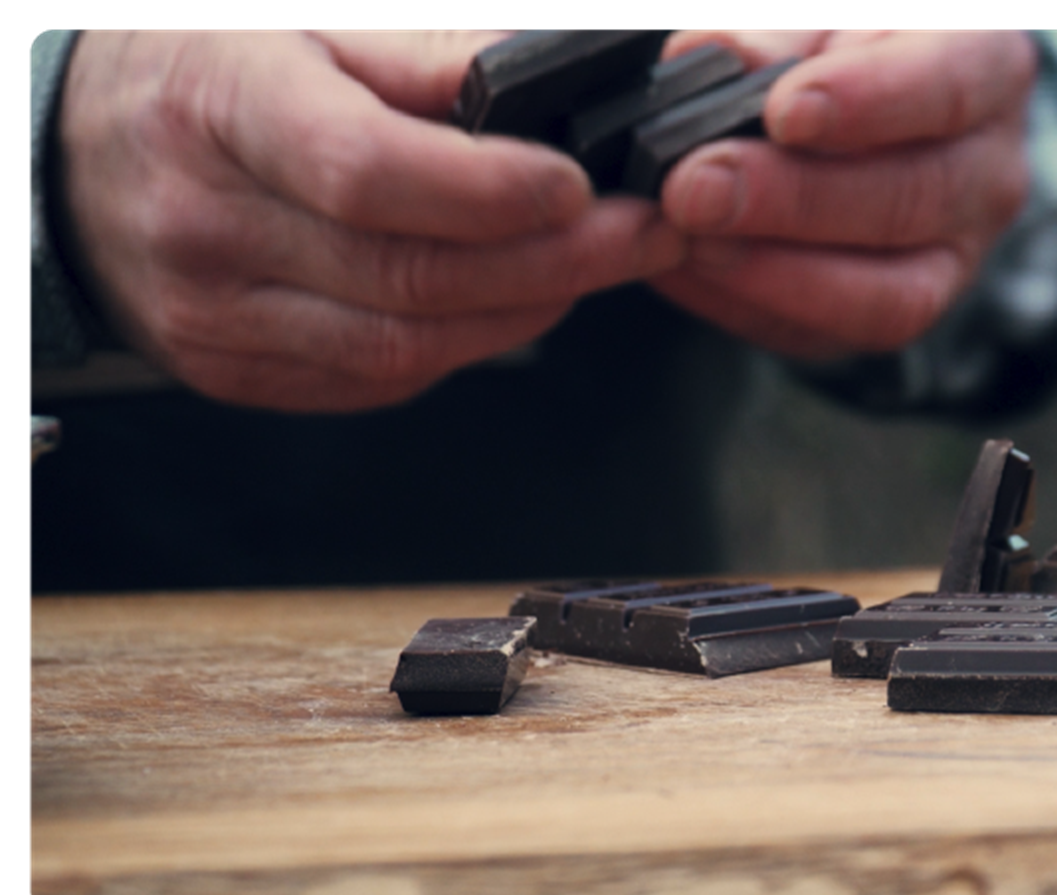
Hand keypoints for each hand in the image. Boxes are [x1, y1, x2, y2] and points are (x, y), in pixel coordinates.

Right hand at [58, 30, 686, 411]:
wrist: (85, 154)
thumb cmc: (214, 65)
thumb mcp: (304, 16)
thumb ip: (425, 48)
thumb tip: (555, 67)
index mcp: (221, 105)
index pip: (362, 169)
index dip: (484, 189)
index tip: (581, 185)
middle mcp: (207, 224)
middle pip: (408, 275)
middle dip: (555, 260)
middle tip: (650, 229)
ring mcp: (218, 316)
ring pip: (408, 343)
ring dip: (530, 308)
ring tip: (607, 260)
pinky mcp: (241, 372)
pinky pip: (383, 376)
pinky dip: (473, 341)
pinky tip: (524, 297)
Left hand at [648, 30, 1034, 359]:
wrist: (863, 113)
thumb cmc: (842, 50)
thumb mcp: (819, 18)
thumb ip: (776, 32)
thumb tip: (716, 58)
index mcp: (985, 68)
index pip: (948, 88)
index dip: (868, 102)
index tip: (785, 111)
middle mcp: (987, 174)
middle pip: (910, 200)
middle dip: (793, 200)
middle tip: (697, 186)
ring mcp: (954, 259)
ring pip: (886, 294)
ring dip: (772, 270)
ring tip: (689, 236)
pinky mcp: (892, 314)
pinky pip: (828, 334)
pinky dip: (746, 303)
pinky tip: (685, 267)